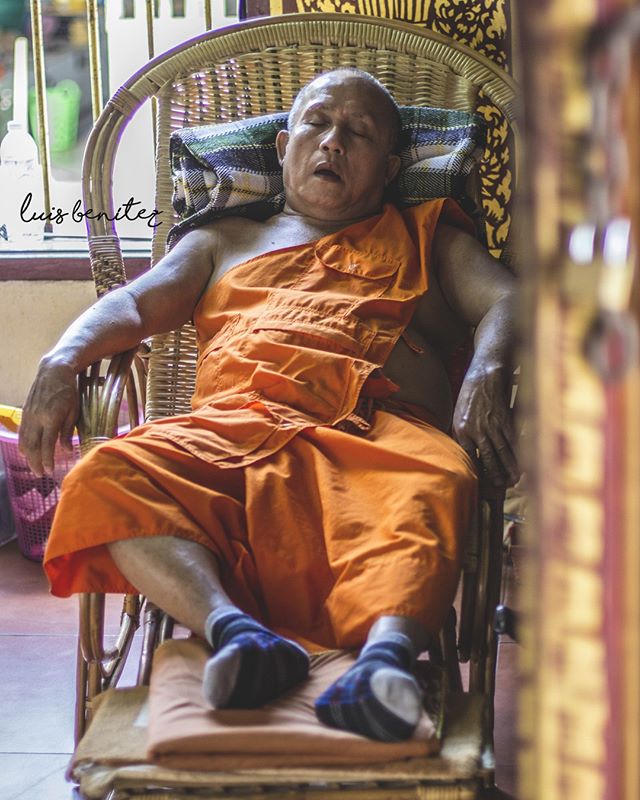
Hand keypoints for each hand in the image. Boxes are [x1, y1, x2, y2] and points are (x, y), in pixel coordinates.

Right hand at [19, 357, 78, 476]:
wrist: (54, 371)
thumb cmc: (69, 391)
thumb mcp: (74, 411)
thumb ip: (68, 431)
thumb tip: (66, 450)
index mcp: (51, 418)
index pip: (46, 445)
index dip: (47, 460)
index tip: (50, 471)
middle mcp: (37, 418)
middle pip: (32, 446)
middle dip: (35, 462)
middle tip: (40, 475)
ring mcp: (29, 415)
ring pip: (24, 440)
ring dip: (28, 456)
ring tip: (34, 467)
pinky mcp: (25, 412)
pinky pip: (22, 432)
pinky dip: (23, 444)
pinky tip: (25, 452)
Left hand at [452, 364, 518, 487]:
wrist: (485, 373)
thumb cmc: (470, 395)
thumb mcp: (458, 414)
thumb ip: (462, 434)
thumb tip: (465, 454)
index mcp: (461, 430)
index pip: (468, 457)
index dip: (476, 472)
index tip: (482, 484)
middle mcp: (475, 429)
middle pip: (487, 458)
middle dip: (495, 475)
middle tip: (501, 488)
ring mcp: (491, 424)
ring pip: (502, 451)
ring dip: (509, 468)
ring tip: (513, 481)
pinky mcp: (505, 418)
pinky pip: (513, 440)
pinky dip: (518, 454)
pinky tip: (521, 463)